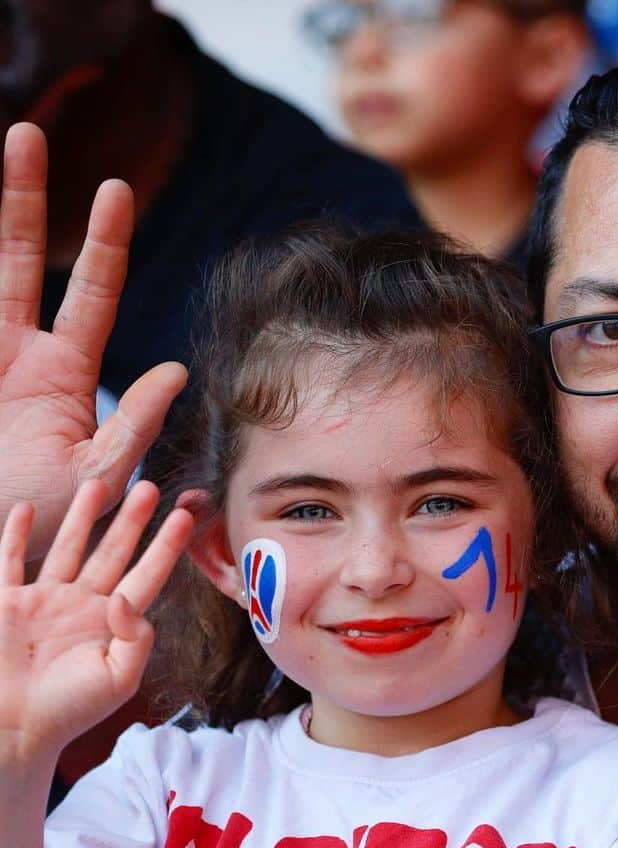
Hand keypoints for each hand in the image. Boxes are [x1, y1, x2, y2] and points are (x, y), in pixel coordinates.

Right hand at [0, 122, 187, 559]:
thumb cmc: (49, 520)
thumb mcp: (98, 475)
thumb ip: (134, 426)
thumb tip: (177, 372)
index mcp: (63, 375)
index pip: (90, 295)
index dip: (102, 244)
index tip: (116, 187)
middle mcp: (15, 355)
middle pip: (16, 260)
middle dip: (20, 199)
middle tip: (27, 133)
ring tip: (2, 145)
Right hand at [0, 479, 192, 764]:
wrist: (10, 731)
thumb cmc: (68, 712)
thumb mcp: (120, 678)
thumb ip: (137, 637)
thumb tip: (127, 598)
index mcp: (112, 624)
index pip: (147, 575)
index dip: (166, 547)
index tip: (185, 516)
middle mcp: (80, 606)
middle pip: (111, 552)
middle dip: (132, 521)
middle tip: (151, 488)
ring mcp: (42, 602)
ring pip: (66, 548)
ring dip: (82, 516)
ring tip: (98, 484)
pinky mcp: (5, 603)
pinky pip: (9, 561)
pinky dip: (15, 534)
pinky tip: (28, 508)